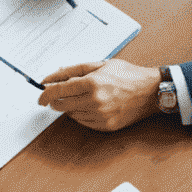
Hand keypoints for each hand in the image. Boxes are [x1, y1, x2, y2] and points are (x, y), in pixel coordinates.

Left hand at [38, 58, 159, 130]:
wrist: (151, 91)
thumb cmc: (127, 75)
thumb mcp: (100, 65)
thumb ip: (73, 70)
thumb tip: (52, 77)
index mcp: (92, 83)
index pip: (59, 91)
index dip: (45, 94)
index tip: (40, 96)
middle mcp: (95, 101)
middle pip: (61, 105)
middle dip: (55, 101)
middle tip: (57, 96)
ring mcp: (101, 116)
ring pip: (71, 114)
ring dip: (69, 106)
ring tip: (82, 97)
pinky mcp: (106, 126)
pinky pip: (83, 122)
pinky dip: (81, 114)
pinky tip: (90, 106)